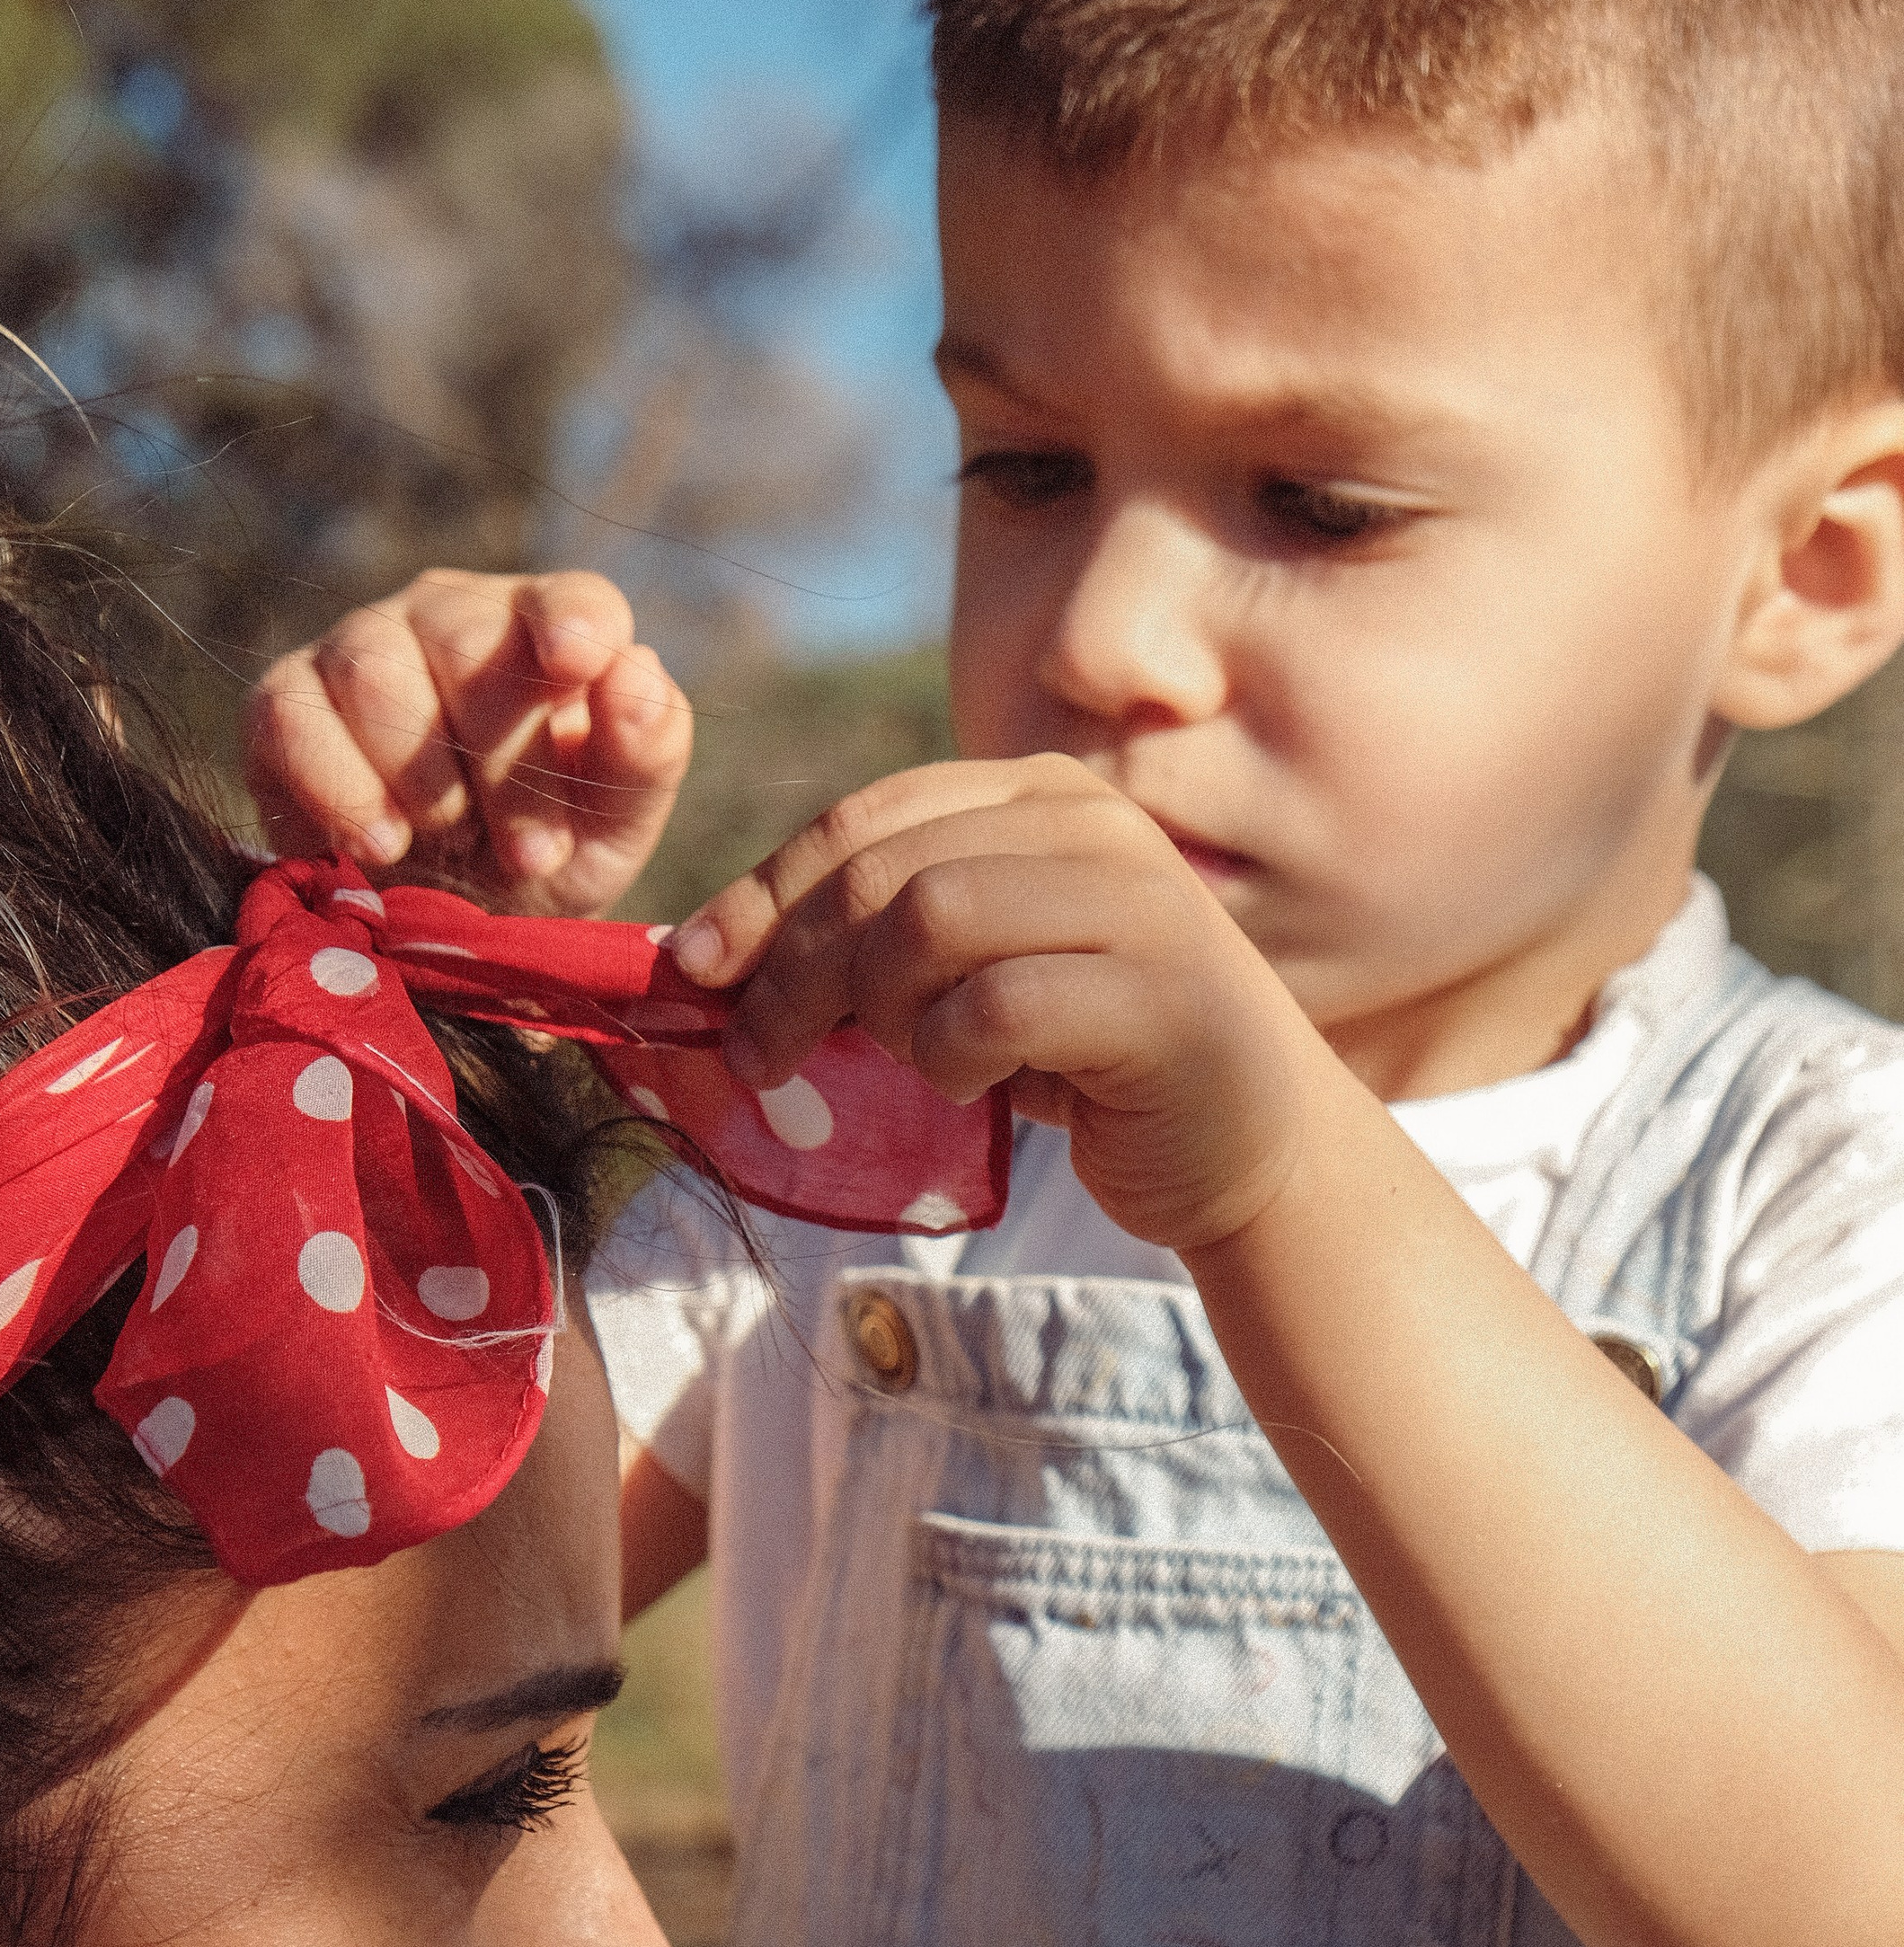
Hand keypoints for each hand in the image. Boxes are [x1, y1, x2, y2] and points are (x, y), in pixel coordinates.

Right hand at [245, 572, 692, 914]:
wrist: (447, 921)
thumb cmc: (542, 853)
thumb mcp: (614, 825)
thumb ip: (646, 752)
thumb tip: (633, 672)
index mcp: (550, 631)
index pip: (572, 601)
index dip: (573, 624)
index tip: (574, 664)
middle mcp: (452, 616)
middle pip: (465, 645)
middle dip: (503, 768)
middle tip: (529, 856)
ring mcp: (362, 646)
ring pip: (375, 672)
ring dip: (424, 784)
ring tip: (453, 848)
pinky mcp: (286, 703)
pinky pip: (292, 717)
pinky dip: (340, 790)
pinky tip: (380, 846)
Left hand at [668, 752, 1333, 1255]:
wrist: (1253, 1148)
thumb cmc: (1093, 1064)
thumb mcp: (980, 975)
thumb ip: (885, 941)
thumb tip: (713, 955)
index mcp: (1041, 799)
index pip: (866, 819)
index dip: (763, 893)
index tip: (693, 969)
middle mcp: (1092, 827)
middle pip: (881, 871)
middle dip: (790, 969)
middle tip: (756, 1053)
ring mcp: (1136, 904)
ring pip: (929, 920)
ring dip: (881, 1012)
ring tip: (905, 1063)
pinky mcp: (1157, 998)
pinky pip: (994, 1007)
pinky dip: (951, 1058)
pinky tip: (972, 1086)